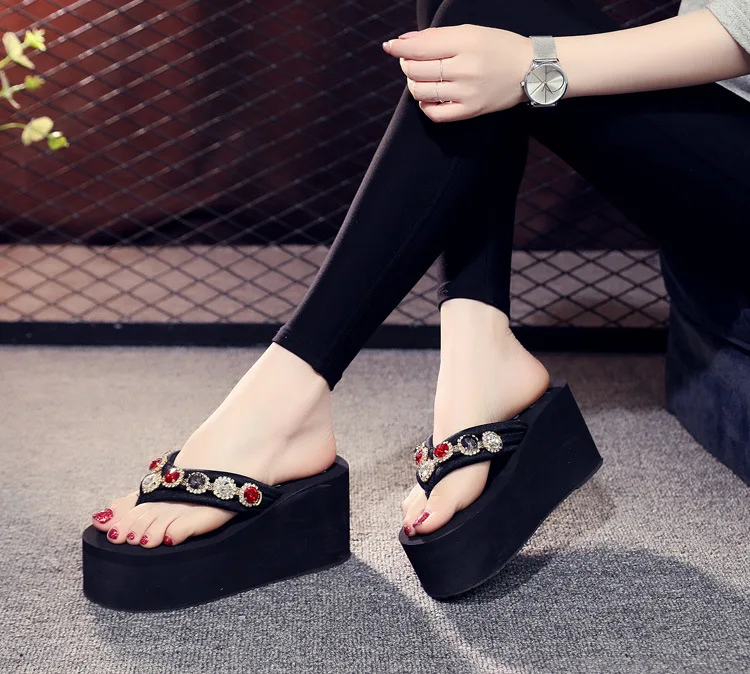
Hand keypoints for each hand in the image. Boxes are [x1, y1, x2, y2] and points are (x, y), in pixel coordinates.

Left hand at [383, 24, 532, 122]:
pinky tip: (429, 97)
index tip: (390, 47)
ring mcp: (467, 92)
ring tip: (422, 78)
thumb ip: (437, 36)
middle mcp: (466, 68)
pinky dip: (425, 105)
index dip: (400, 48)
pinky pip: (435, 114)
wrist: (531, 70)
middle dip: (407, 65)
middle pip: (416, 70)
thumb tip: (404, 42)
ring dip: (414, 84)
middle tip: (411, 62)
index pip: (420, 47)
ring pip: (421, 91)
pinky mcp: (470, 111)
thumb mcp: (471, 32)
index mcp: (466, 42)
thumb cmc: (499, 47)